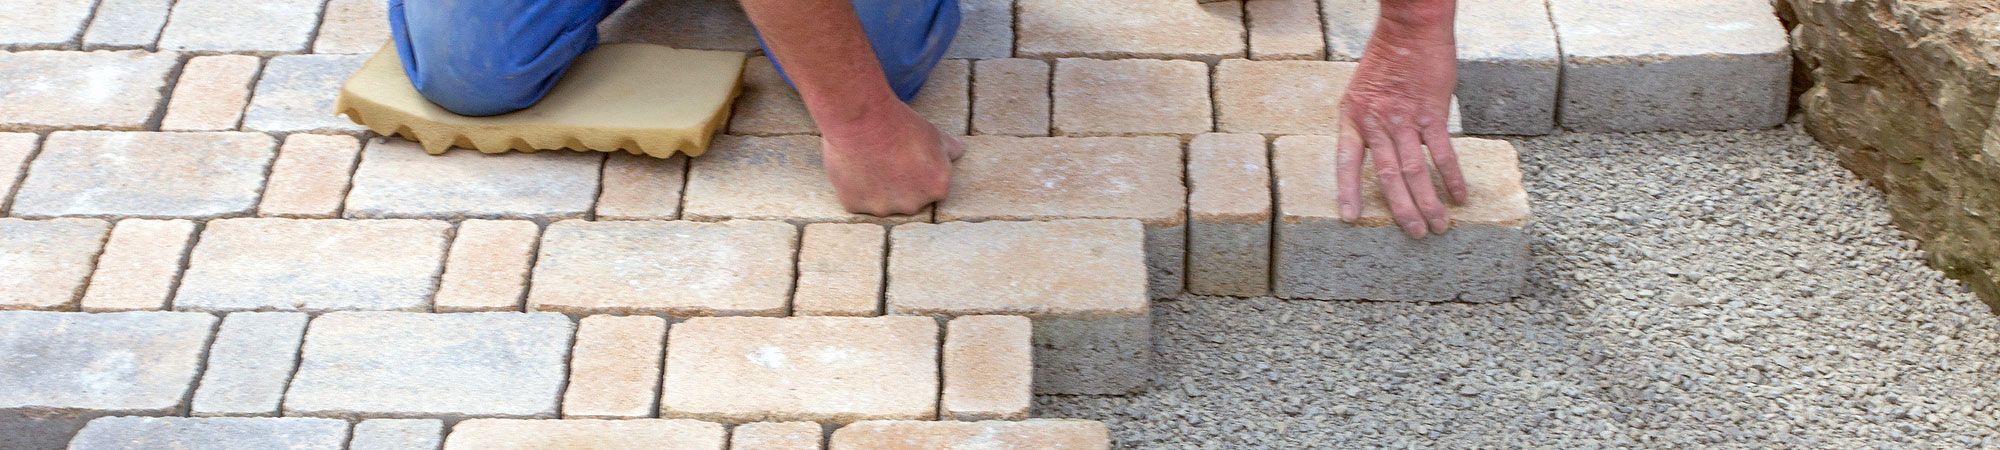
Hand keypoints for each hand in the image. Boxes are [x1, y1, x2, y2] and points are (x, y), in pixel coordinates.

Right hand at [819, 98, 963, 215]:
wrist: (862, 118)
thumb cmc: (900, 124)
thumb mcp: (934, 134)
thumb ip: (950, 149)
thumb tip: (959, 151)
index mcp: (937, 188)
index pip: (931, 188)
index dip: (919, 173)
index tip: (906, 159)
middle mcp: (913, 205)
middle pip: (907, 201)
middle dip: (900, 186)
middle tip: (887, 160)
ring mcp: (883, 208)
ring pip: (881, 204)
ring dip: (877, 190)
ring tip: (869, 162)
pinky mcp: (855, 206)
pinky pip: (856, 202)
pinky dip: (855, 190)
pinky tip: (853, 169)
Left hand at [1336, 3, 1465, 237]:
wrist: (1411, 29)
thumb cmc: (1387, 57)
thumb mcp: (1362, 90)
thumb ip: (1369, 121)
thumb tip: (1381, 147)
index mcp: (1353, 117)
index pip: (1347, 161)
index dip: (1348, 190)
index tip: (1349, 218)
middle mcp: (1377, 122)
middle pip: (1389, 175)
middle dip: (1402, 209)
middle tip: (1414, 233)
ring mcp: (1406, 120)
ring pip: (1416, 171)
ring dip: (1428, 202)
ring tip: (1438, 226)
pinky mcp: (1432, 113)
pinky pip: (1443, 152)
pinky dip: (1451, 176)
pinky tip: (1459, 196)